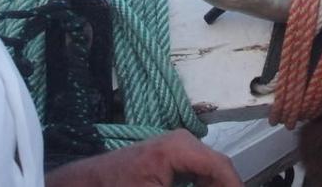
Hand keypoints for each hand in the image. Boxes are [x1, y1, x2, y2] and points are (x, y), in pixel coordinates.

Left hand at [44, 131, 240, 186]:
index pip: (222, 166)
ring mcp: (177, 146)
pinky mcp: (171, 156)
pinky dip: (202, 185)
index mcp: (180, 147)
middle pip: (218, 168)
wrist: (87, 185)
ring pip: (209, 170)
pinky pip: (197, 172)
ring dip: (213, 185)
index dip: (234, 185)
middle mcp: (183, 140)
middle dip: (224, 184)